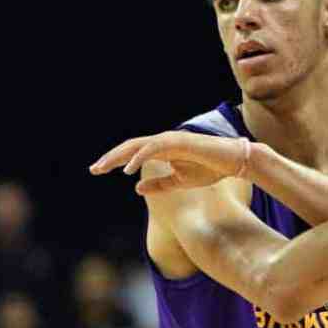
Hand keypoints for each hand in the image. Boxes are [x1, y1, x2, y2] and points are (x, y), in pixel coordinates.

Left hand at [89, 131, 249, 193]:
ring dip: (119, 156)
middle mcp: (163, 141)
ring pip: (137, 145)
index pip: (133, 153)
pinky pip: (153, 148)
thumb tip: (136, 187)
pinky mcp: (178, 142)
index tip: (99, 171)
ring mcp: (170, 139)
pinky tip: (127, 168)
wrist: (233, 162)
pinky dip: (139, 157)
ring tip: (104, 168)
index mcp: (163, 149)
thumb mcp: (180, 181)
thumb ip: (159, 184)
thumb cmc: (210, 169)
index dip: (115, 161)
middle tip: (94, 169)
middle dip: (110, 158)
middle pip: (130, 147)